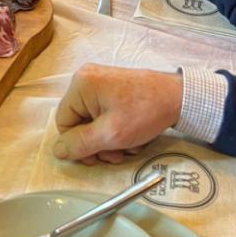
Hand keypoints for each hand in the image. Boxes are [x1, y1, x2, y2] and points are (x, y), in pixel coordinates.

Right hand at [53, 63, 182, 164]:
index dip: (78, 144)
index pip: (64, 122)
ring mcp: (100, 82)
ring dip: (108, 140)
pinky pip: (103, 115)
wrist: (178, 97)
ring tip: (128, 145)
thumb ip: (81, 144)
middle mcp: (86, 79)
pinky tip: (132, 135)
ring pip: (92, 122)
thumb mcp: (111, 134)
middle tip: (116, 154)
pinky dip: (115, 129)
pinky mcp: (113, 88)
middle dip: (97, 144)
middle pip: (78, 123)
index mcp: (81, 85)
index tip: (98, 156)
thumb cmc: (144, 112)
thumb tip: (57, 151)